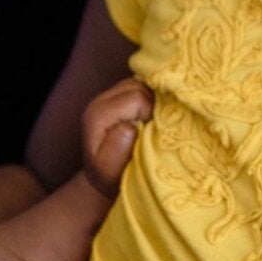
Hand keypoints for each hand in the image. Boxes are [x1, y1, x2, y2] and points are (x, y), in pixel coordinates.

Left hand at [80, 77, 152, 197]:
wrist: (102, 177)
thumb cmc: (109, 177)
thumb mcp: (110, 170)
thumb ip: (117, 148)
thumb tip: (131, 126)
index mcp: (99, 114)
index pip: (135, 99)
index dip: (152, 113)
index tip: (157, 133)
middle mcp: (101, 100)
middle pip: (139, 86)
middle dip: (155, 103)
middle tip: (163, 125)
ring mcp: (110, 96)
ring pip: (141, 83)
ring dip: (156, 98)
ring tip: (162, 119)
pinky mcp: (120, 97)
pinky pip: (142, 87)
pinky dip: (154, 97)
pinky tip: (159, 112)